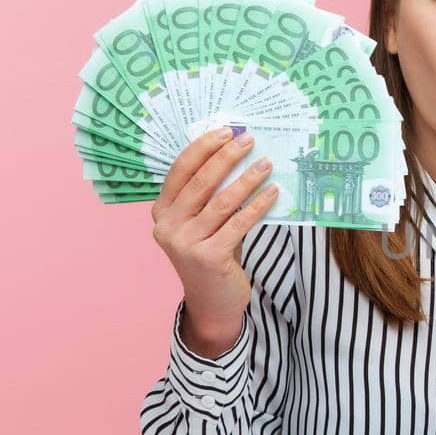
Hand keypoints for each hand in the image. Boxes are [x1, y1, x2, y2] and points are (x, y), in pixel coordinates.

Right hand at [151, 127, 281, 352]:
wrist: (211, 303)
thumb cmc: (211, 255)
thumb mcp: (201, 224)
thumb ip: (209, 196)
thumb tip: (238, 156)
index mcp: (161, 212)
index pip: (179, 171)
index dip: (202, 148)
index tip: (226, 131)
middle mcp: (168, 226)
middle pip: (200, 182)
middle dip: (226, 157)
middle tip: (249, 140)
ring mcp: (186, 244)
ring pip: (221, 202)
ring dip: (247, 179)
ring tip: (266, 163)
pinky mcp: (209, 258)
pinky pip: (239, 224)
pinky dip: (258, 205)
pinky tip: (273, 193)